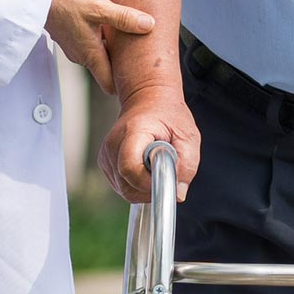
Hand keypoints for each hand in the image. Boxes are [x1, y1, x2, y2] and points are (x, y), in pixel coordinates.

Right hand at [45, 0, 154, 95]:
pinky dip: (102, 39)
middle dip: (123, 64)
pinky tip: (110, 25)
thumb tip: (149, 25)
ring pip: (99, 54)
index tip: (141, 82)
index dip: (124, 87)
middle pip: (107, 69)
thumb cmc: (65, 2)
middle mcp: (82, 56)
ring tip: (130, 37)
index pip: (110, 85)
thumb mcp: (98, 7)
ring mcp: (75, 47)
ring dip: (113, 48)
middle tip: (144, 56)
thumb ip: (123, 17)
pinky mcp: (70, 36)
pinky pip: (91, 43)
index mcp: (91, 55)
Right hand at [99, 86, 200, 203]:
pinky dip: (137, 185)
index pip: (129, 168)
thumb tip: (178, 194)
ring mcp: (106, 155)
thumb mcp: (188, 135)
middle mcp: (113, 144)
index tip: (166, 178)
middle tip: (166, 173)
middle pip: (126, 186)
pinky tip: (146, 167)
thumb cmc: (168, 116)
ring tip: (156, 165)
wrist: (148, 100)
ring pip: (125, 190)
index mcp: (132, 132)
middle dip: (150, 189)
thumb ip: (187, 164)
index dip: (149, 183)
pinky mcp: (106, 164)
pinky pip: (122, 187)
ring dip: (145, 187)